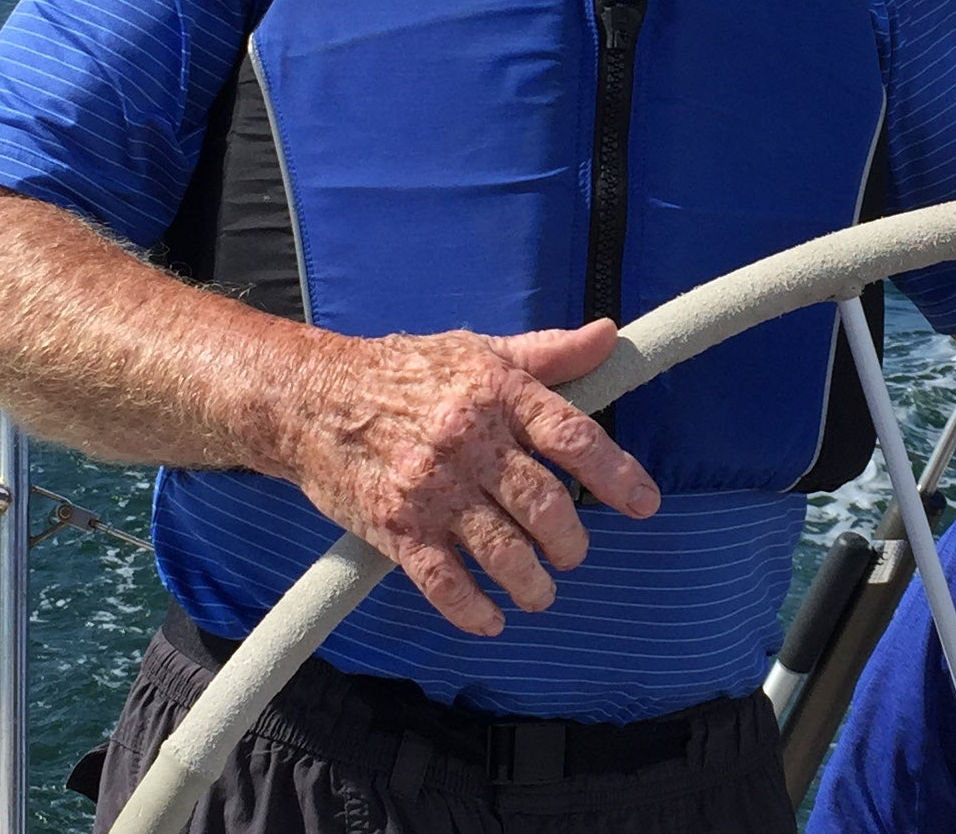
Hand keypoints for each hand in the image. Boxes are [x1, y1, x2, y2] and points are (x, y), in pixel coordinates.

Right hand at [287, 319, 661, 636]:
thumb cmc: (404, 373)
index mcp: (496, 392)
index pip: (572, 436)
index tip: (644, 504)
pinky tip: (490, 618)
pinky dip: (473, 610)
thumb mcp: (479, 350)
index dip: (617, 474)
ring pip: (503, 551)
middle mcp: (467, 440)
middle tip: (572, 551)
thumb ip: (548, 353)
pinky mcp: (394, 528)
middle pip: (543, 504)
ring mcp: (430, 489)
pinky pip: (444, 583)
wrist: (311, 399)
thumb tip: (608, 337)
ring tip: (540, 590)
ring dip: (532, 582)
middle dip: (570, 541)